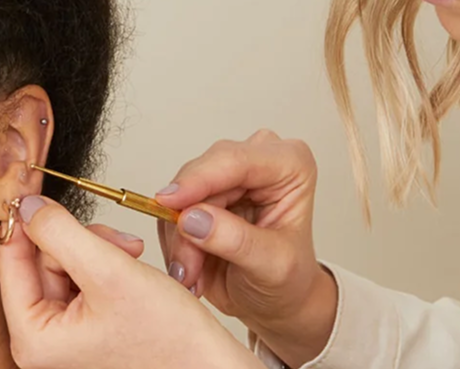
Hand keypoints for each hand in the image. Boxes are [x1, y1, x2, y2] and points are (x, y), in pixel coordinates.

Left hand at [0, 195, 260, 368]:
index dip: (25, 221)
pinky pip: (82, 281)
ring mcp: (65, 338)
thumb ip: (61, 233)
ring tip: (132, 255)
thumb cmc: (169, 339)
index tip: (33, 187)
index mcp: (34, 339)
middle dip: (79, 240)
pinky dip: (106, 265)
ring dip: (98, 249)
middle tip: (116, 240)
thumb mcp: (110, 272)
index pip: (10, 262)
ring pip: (64, 266)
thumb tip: (25, 206)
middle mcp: (43, 342)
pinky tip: (131, 267)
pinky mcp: (87, 330)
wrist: (209, 366)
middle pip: (40, 262)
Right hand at [156, 130, 337, 366]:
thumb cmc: (288, 281)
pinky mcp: (202, 193)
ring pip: (181, 195)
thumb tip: (191, 218)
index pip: (236, 160)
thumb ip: (235, 240)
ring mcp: (226, 174)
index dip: (199, 180)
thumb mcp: (272, 266)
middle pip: (202, 175)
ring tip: (193, 276)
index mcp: (290, 164)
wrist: (277, 301)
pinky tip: (192, 268)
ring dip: (180, 241)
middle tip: (187, 269)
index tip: (169, 203)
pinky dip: (176, 244)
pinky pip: (171, 211)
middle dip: (188, 225)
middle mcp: (257, 159)